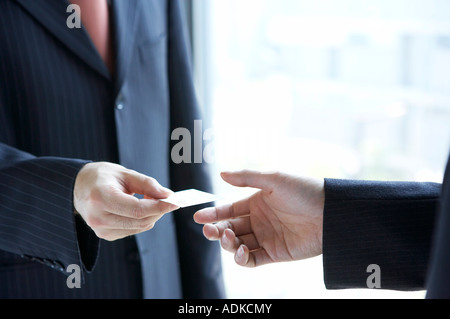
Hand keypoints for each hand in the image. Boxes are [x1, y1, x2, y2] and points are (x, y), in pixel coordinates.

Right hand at [73, 162, 178, 240]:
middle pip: (140, 221)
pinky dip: (141, 220)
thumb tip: (167, 195)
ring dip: (151, 215)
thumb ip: (147, 184)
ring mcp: (100, 229)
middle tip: (166, 198)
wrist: (78, 187)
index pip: (137, 209)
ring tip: (148, 199)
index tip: (175, 202)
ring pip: (139, 227)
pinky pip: (133, 230)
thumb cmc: (101, 177)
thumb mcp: (124, 173)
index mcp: (101, 197)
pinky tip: (137, 208)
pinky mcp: (105, 235)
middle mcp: (98, 217)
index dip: (159, 207)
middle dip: (158, 211)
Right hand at [194, 170, 324, 266]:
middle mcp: (259, 220)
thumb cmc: (303, 190)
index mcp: (256, 202)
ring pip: (238, 245)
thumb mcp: (273, 179)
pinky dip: (242, 259)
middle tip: (209, 230)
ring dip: (228, 244)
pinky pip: (252, 260)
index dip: (213, 214)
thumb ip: (246, 178)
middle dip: (216, 230)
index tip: (198, 217)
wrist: (330, 212)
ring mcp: (266, 237)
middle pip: (230, 228)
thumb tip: (221, 174)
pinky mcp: (275, 254)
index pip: (228, 210)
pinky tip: (240, 251)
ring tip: (229, 238)